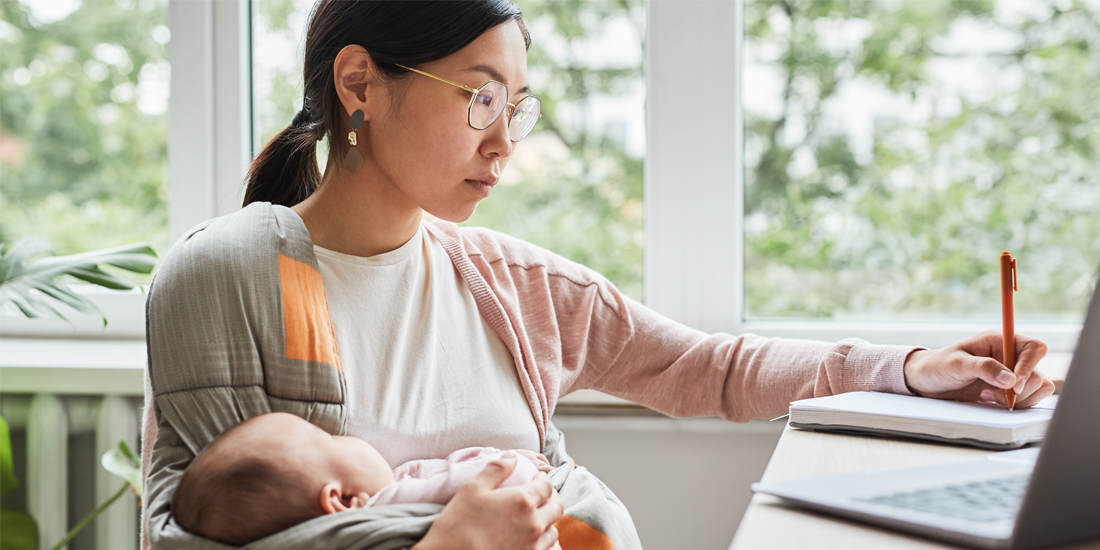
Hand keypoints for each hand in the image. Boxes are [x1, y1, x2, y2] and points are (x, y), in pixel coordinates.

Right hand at [414, 452, 563, 549]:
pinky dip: (543, 541)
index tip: (535, 478)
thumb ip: (496, 469)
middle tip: (539, 495)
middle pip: (557, 506)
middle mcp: (533, 524)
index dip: (542, 479)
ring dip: (547, 520)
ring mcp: (532, 545)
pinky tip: (531, 538)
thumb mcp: (472, 488)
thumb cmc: (458, 524)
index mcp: (522, 501)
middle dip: (550, 497)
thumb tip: (513, 456)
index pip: (546, 485)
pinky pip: (547, 549)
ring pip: (553, 530)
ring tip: (534, 517)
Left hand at [903, 330, 1054, 408]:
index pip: (1034, 348)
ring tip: (988, 396)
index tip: (1013, 384)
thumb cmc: (938, 365)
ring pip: (1038, 387)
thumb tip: (1010, 378)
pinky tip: (990, 400)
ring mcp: (1012, 373)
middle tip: (992, 393)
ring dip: (1019, 398)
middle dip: (1020, 388)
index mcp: (1000, 340)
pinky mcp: (1009, 390)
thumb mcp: (957, 364)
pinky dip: (1016, 404)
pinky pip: (1029, 398)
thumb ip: (984, 368)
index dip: (1030, 366)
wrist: (926, 382)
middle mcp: (1010, 355)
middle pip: (1038, 372)